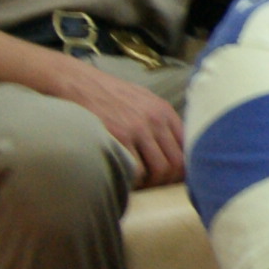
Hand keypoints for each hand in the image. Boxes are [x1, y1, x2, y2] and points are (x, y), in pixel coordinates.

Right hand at [63, 65, 187, 187]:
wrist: (80, 83)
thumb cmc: (110, 94)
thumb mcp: (143, 99)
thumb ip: (160, 120)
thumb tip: (174, 146)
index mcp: (164, 111)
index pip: (188, 146)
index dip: (183, 167)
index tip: (173, 176)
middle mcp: (156, 120)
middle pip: (177, 162)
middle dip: (168, 179)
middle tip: (156, 185)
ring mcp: (138, 129)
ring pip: (160, 169)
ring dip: (153, 183)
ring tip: (142, 184)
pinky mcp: (119, 137)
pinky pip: (136, 169)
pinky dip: (134, 180)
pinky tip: (127, 178)